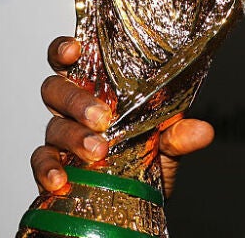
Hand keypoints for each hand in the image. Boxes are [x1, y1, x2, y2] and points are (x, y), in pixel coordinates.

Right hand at [29, 37, 214, 195]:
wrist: (142, 194)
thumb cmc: (151, 153)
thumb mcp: (171, 140)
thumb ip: (181, 133)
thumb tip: (202, 131)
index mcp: (101, 87)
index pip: (74, 59)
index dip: (65, 50)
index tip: (74, 49)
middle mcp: (76, 108)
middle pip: (56, 89)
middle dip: (76, 100)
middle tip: (102, 117)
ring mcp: (64, 136)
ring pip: (53, 127)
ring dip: (72, 138)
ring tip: (97, 151)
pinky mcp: (57, 165)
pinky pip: (41, 163)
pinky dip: (48, 170)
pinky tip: (61, 181)